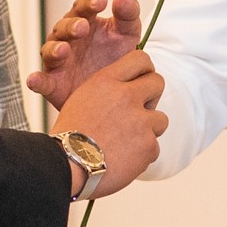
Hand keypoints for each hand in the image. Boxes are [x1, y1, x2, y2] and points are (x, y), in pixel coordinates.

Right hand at [29, 0, 145, 105]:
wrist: (114, 91)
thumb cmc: (116, 57)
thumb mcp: (128, 34)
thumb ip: (128, 14)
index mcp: (86, 22)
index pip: (83, 7)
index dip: (90, 3)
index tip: (102, 1)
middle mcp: (68, 39)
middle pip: (64, 27)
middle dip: (72, 26)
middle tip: (83, 27)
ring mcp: (59, 61)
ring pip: (50, 51)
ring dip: (54, 49)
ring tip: (63, 50)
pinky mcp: (54, 83)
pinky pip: (42, 82)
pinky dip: (37, 81)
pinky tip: (34, 80)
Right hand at [55, 48, 166, 197]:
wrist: (66, 167)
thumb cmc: (69, 137)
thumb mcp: (81, 101)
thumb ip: (107, 92)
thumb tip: (128, 89)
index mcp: (106, 82)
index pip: (140, 60)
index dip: (145, 71)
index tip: (142, 81)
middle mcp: (126, 96)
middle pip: (158, 83)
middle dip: (152, 97)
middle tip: (140, 112)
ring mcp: (140, 120)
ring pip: (161, 119)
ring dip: (148, 131)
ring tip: (125, 143)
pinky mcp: (148, 144)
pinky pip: (154, 147)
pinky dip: (142, 156)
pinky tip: (123, 160)